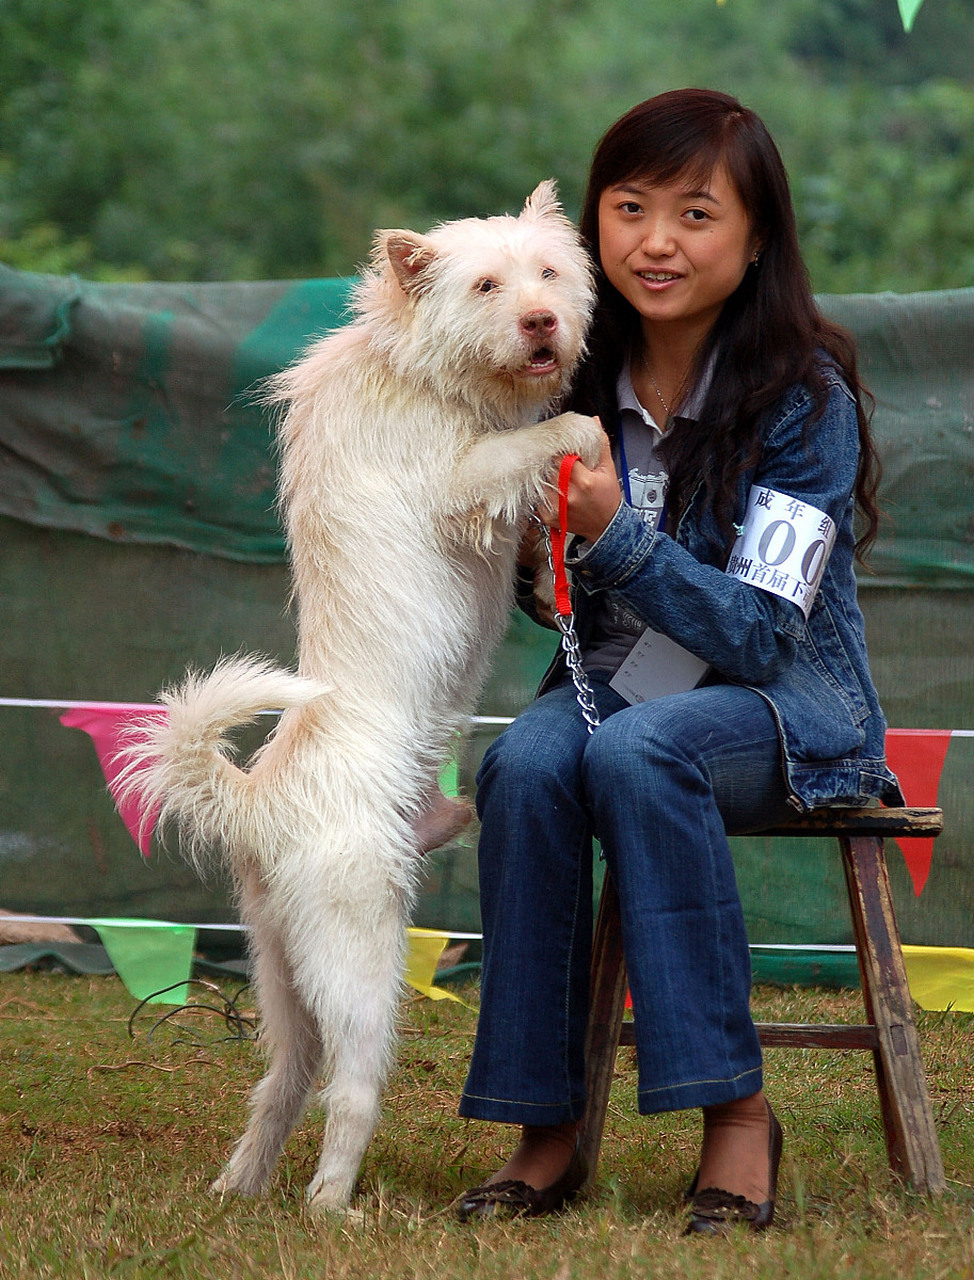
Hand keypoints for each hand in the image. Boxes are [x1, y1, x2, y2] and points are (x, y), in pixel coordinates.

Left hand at [536, 429, 621, 543]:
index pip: (561, 457)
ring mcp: (556, 507)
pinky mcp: (548, 516)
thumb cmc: (607, 499)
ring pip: (541, 481)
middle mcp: (568, 495)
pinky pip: (538, 497)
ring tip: (559, 478)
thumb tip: (593, 423)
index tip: (564, 452)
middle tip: (560, 464)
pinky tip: (555, 491)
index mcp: (583, 481)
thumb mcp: (608, 470)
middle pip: (548, 468)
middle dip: (553, 463)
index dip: (561, 452)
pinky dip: (544, 491)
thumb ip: (599, 444)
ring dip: (547, 477)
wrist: (606, 527)